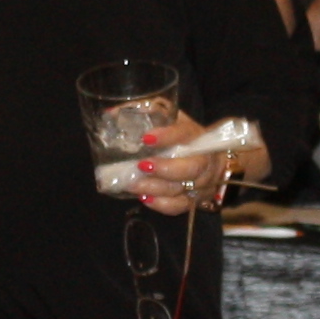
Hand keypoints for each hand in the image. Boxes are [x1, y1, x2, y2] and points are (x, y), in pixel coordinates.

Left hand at [126, 112, 243, 215]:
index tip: (146, 138)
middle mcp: (204, 158)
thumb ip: (144, 112)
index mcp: (195, 134)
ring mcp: (203, 181)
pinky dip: (163, 204)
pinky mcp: (197, 199)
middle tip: (141, 166)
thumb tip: (111, 113)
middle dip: (165, 168)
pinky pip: (181, 206)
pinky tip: (146, 198)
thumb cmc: (180, 135)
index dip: (168, 136)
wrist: (209, 155)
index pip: (185, 134)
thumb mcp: (167, 118)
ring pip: (183, 188)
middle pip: (192, 167)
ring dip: (157, 188)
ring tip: (134, 185)